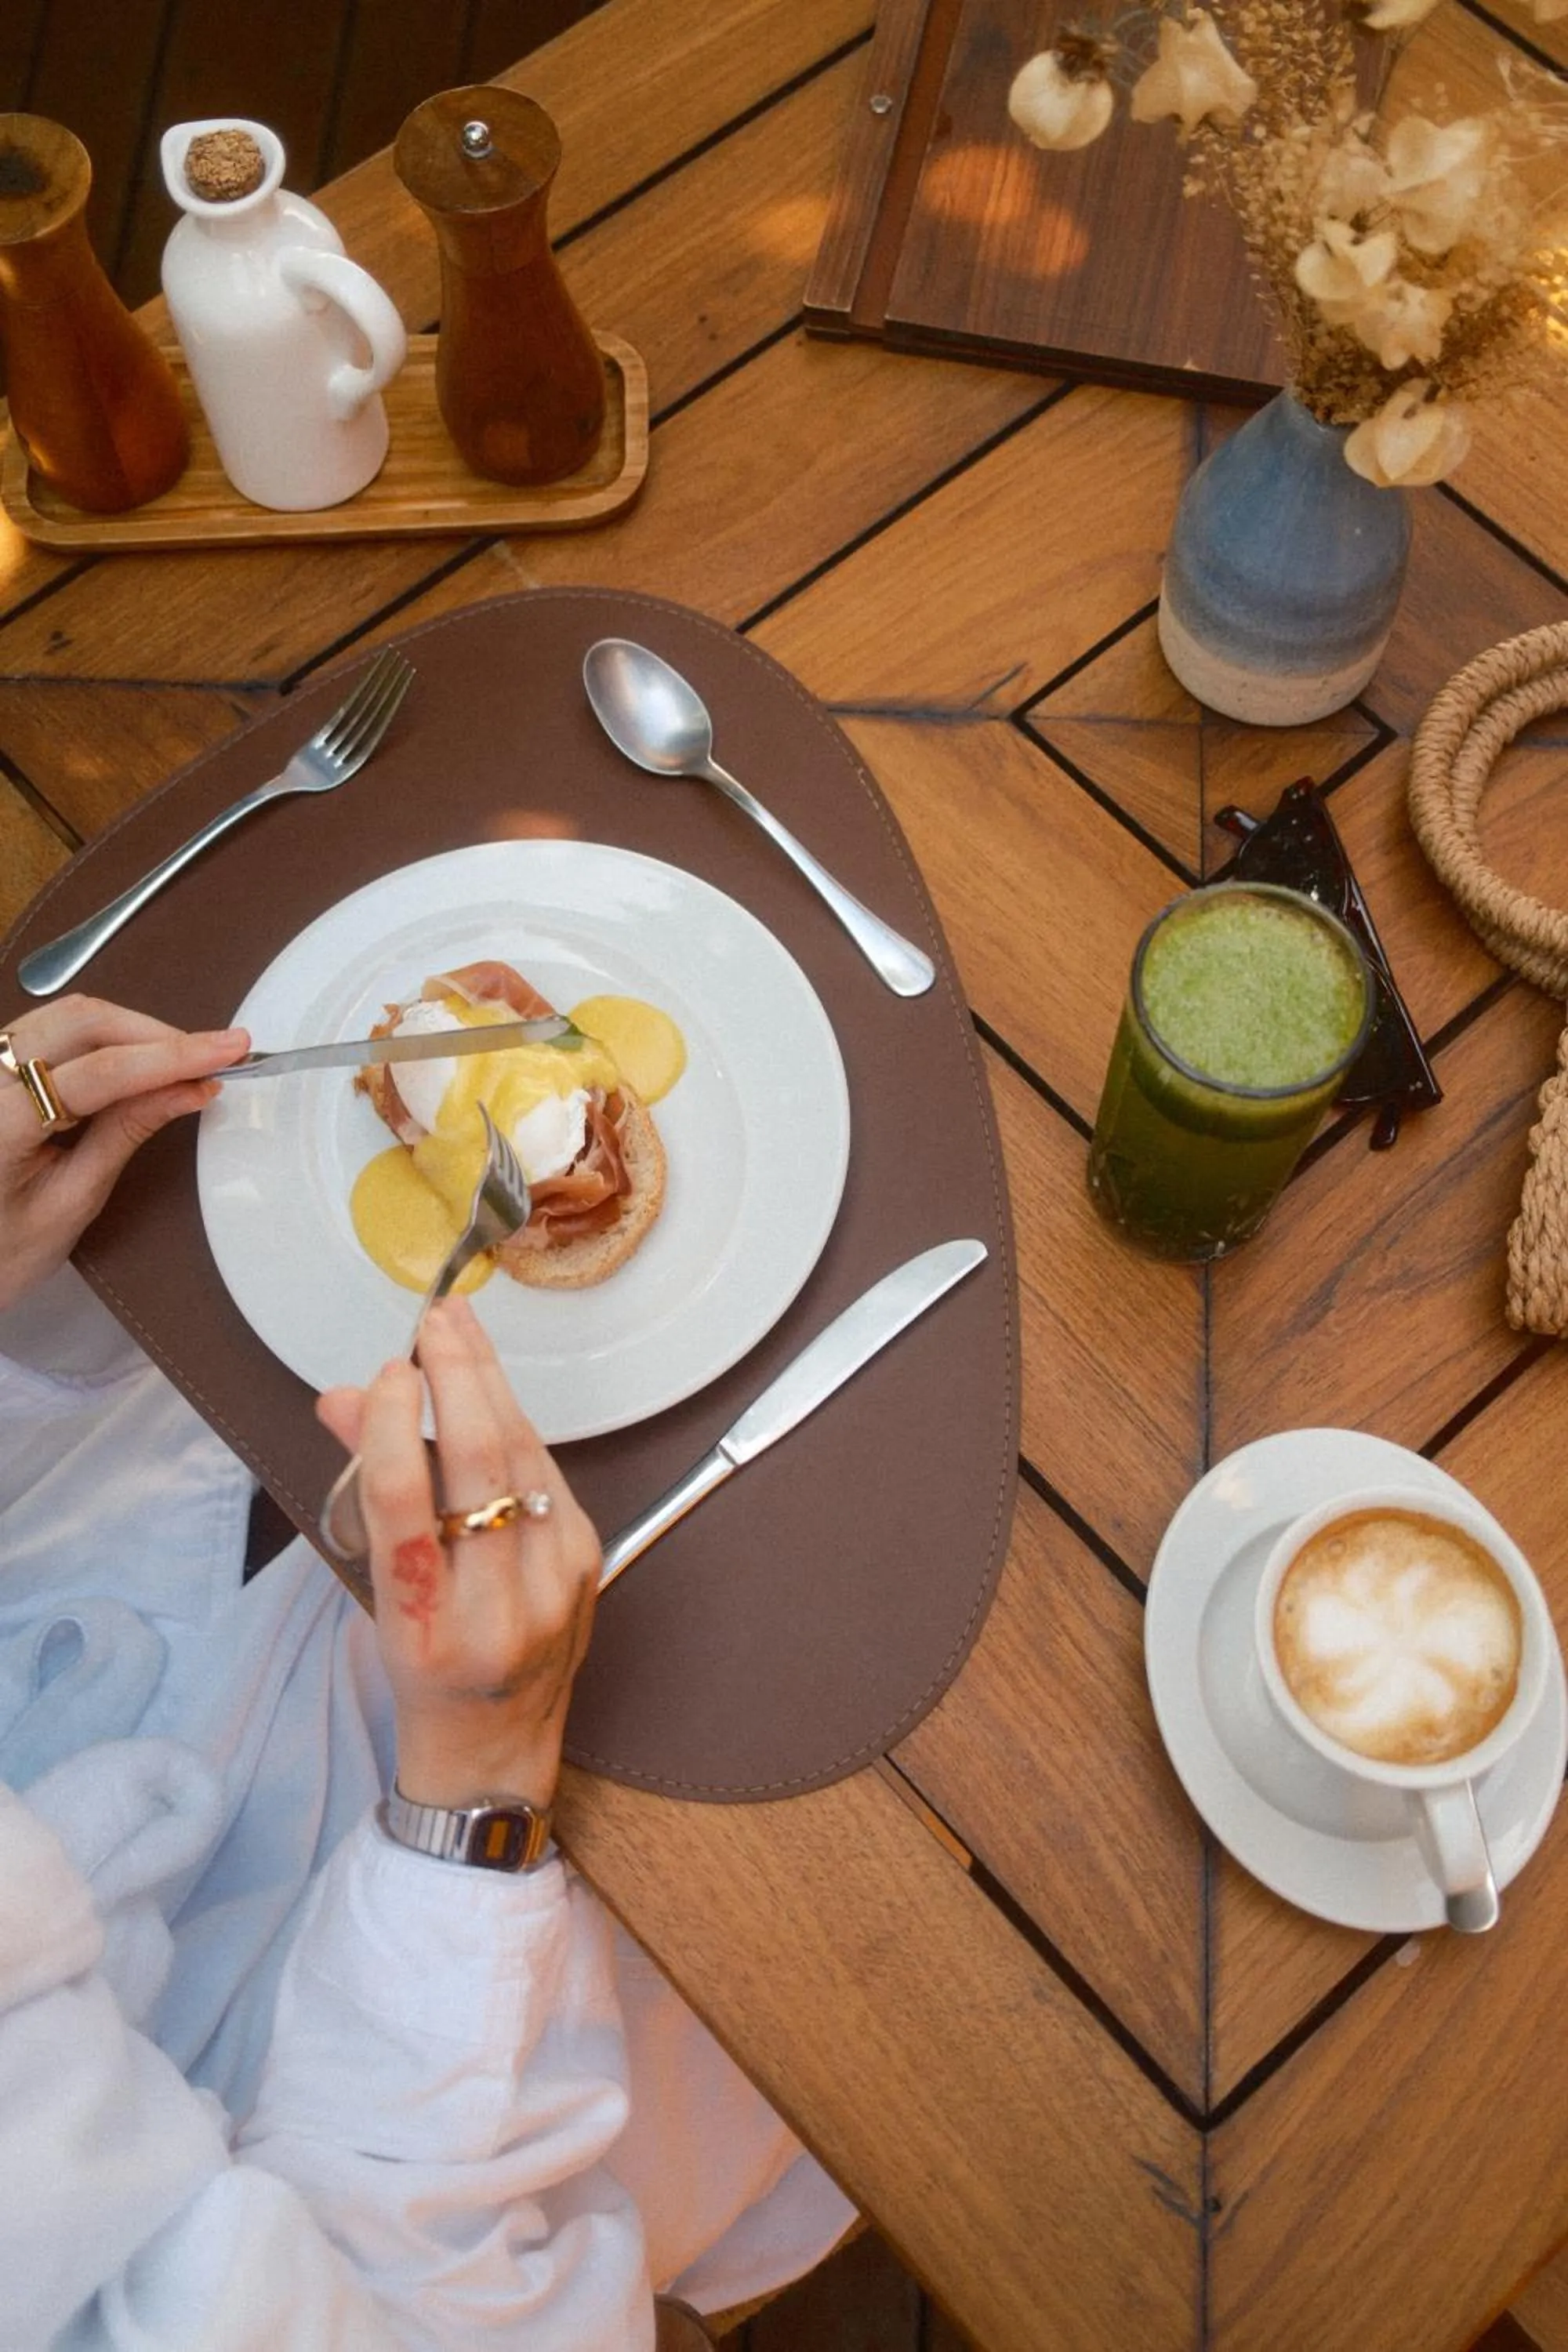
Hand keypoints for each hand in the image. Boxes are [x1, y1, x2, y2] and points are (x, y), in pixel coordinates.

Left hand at [0, 996, 248, 1312]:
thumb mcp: (71, 1203)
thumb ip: (126, 1134)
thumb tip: (189, 1089)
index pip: (99, 1071)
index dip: (171, 1056)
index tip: (227, 1050)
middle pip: (80, 1020)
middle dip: (155, 1032)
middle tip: (215, 1053)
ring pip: (65, 1017)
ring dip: (131, 1030)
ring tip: (184, 1059)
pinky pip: (50, 1033)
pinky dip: (103, 1039)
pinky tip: (138, 1062)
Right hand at [315, 1296, 601, 1810]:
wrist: (495, 1745)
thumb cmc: (424, 1663)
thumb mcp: (377, 1591)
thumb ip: (366, 1487)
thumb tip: (344, 1395)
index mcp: (422, 1626)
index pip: (406, 1506)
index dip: (395, 1428)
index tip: (389, 1370)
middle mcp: (495, 1609)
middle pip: (482, 1466)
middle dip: (461, 1377)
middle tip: (437, 1318)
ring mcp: (553, 1587)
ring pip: (525, 1460)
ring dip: (492, 1384)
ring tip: (461, 1329)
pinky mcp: (588, 1564)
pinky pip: (548, 1476)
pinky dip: (517, 1427)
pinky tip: (493, 1391)